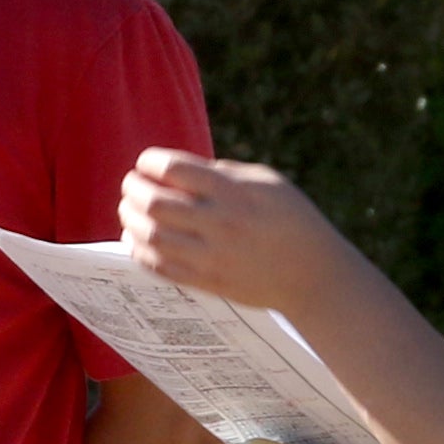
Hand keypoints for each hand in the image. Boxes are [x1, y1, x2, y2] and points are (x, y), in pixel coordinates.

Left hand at [122, 148, 347, 315]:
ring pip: (151, 235)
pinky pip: (159, 266)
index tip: (147, 162)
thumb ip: (225, 173)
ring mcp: (212, 256)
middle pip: (155, 203)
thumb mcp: (268, 183)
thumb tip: (182, 171)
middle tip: (130, 185)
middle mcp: (220, 223)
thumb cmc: (292, 219)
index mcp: (236, 193)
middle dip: (133, 190)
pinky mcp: (207, 282)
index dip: (151, 162)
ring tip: (129, 209)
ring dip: (130, 219)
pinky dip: (139, 250)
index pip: (176, 169)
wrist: (314, 274)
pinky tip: (135, 238)